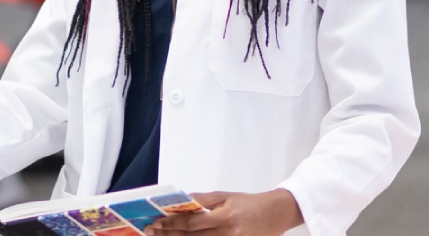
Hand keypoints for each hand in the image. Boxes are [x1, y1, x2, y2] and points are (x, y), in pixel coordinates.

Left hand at [147, 190, 303, 235]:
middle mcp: (228, 233)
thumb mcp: (225, 196)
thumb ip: (203, 199)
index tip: (156, 222)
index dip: (171, 223)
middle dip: (169, 235)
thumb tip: (180, 201)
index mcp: (225, 217)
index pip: (192, 222)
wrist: (276, 214)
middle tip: (151, 231)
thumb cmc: (249, 203)